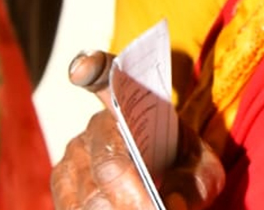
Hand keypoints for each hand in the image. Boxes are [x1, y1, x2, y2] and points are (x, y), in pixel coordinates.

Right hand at [50, 50, 224, 209]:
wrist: (165, 183)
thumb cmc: (183, 168)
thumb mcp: (202, 169)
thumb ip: (194, 181)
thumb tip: (170, 203)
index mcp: (135, 105)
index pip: (109, 75)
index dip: (95, 69)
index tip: (86, 68)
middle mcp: (98, 124)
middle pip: (108, 165)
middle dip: (132, 199)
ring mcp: (74, 155)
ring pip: (88, 196)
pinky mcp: (61, 186)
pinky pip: (72, 209)